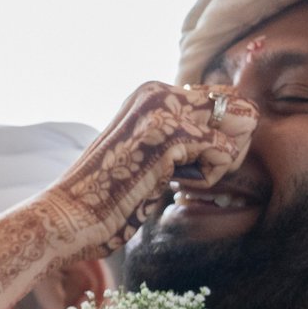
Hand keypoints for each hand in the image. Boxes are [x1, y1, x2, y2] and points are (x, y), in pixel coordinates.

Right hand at [0, 82, 254, 308]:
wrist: (70, 216)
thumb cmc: (107, 195)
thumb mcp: (147, 153)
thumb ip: (180, 136)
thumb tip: (236, 128)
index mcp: (150, 93)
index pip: (219, 97)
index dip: (224, 131)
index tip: (197, 162)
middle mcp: (158, 92)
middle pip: (236, 104)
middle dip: (232, 142)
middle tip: (200, 172)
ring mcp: (164, 111)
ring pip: (237, 124)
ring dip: (221, 160)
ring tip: (183, 179)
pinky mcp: (170, 137)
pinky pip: (225, 151)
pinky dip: (209, 176)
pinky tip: (174, 186)